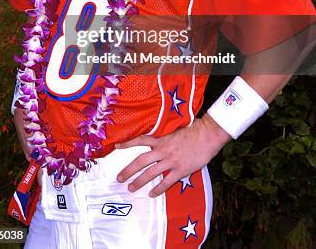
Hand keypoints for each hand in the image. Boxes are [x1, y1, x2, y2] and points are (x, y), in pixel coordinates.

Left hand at [116, 114, 230, 196]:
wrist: (207, 135)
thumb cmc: (193, 130)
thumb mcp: (175, 129)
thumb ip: (165, 136)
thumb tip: (156, 138)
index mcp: (161, 139)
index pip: (140, 140)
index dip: (127, 144)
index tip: (116, 147)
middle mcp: (163, 150)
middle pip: (141, 160)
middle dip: (129, 169)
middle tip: (119, 178)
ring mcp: (171, 161)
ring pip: (151, 173)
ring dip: (139, 181)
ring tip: (130, 188)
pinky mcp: (180, 170)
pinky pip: (166, 182)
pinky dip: (158, 189)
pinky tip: (152, 194)